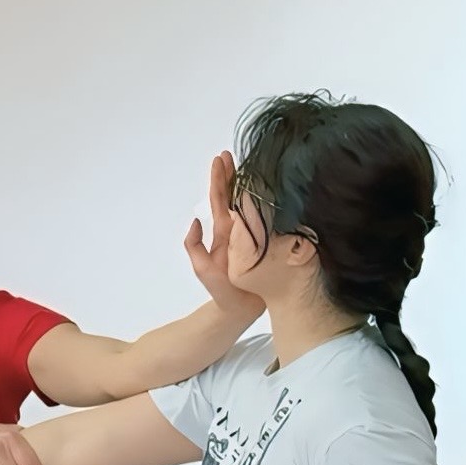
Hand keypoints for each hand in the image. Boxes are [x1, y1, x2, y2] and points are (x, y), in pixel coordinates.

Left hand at [186, 151, 261, 317]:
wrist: (239, 311)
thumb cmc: (221, 291)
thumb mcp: (201, 268)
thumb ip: (193, 245)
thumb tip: (195, 220)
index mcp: (224, 232)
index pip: (221, 200)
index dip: (219, 179)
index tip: (220, 159)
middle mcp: (239, 229)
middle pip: (235, 196)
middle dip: (233, 174)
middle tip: (231, 153)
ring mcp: (254, 236)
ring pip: (251, 205)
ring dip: (249, 184)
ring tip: (249, 164)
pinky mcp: (268, 244)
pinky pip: (268, 220)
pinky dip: (267, 204)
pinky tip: (272, 192)